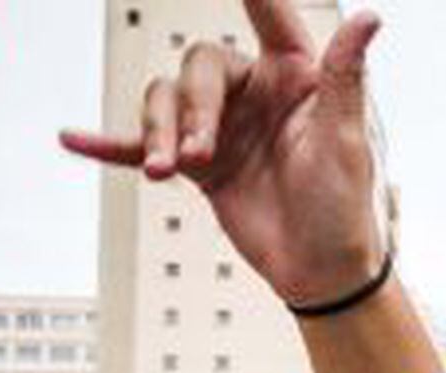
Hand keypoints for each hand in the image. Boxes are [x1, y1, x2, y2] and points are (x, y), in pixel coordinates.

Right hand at [59, 0, 385, 306]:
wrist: (320, 273)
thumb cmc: (344, 209)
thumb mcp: (344, 140)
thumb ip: (345, 76)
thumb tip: (370, 20)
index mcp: (294, 77)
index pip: (269, 14)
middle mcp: (253, 93)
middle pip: (199, 69)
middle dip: (192, 109)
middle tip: (198, 153)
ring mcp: (220, 128)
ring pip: (166, 102)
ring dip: (157, 133)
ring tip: (163, 171)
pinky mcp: (196, 165)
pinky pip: (143, 144)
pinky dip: (111, 144)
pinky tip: (75, 139)